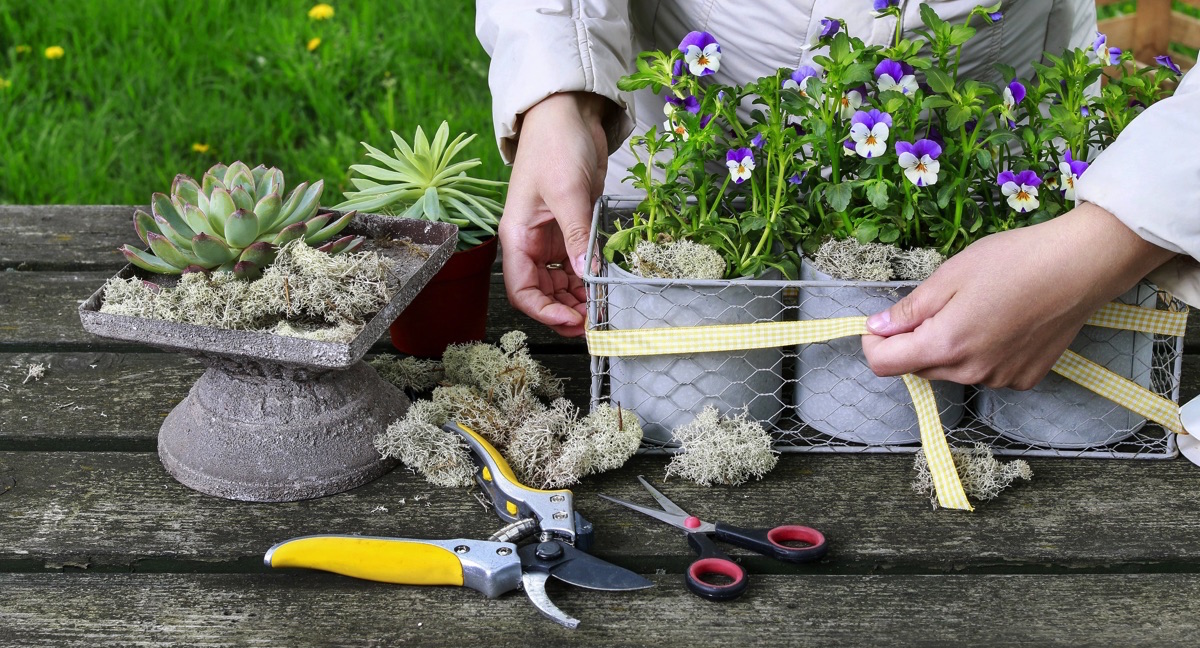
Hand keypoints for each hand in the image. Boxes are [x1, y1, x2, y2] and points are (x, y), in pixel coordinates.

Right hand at [500, 92, 611, 336]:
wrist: (569, 112)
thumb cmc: (555, 143)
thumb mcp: (566, 190)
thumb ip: (576, 235)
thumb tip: (585, 276)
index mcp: (517, 236)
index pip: (522, 290)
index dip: (545, 311)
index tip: (574, 318)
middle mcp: (532, 242)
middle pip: (543, 293)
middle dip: (566, 311)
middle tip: (596, 322)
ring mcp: (552, 237)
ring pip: (561, 284)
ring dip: (579, 299)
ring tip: (603, 308)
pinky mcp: (573, 229)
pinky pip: (578, 265)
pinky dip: (589, 279)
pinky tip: (606, 286)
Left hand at [861, 203, 1175, 388]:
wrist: (1081, 266)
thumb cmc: (1015, 262)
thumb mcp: (950, 276)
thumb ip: (910, 309)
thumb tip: (878, 328)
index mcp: (945, 345)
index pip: (883, 364)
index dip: (874, 342)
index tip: (882, 322)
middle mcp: (970, 372)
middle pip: (918, 367)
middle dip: (914, 341)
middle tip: (937, 304)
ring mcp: (999, 379)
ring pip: (952, 370)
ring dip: (949, 347)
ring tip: (976, 308)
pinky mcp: (1024, 378)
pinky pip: (986, 371)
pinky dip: (982, 353)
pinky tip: (1002, 323)